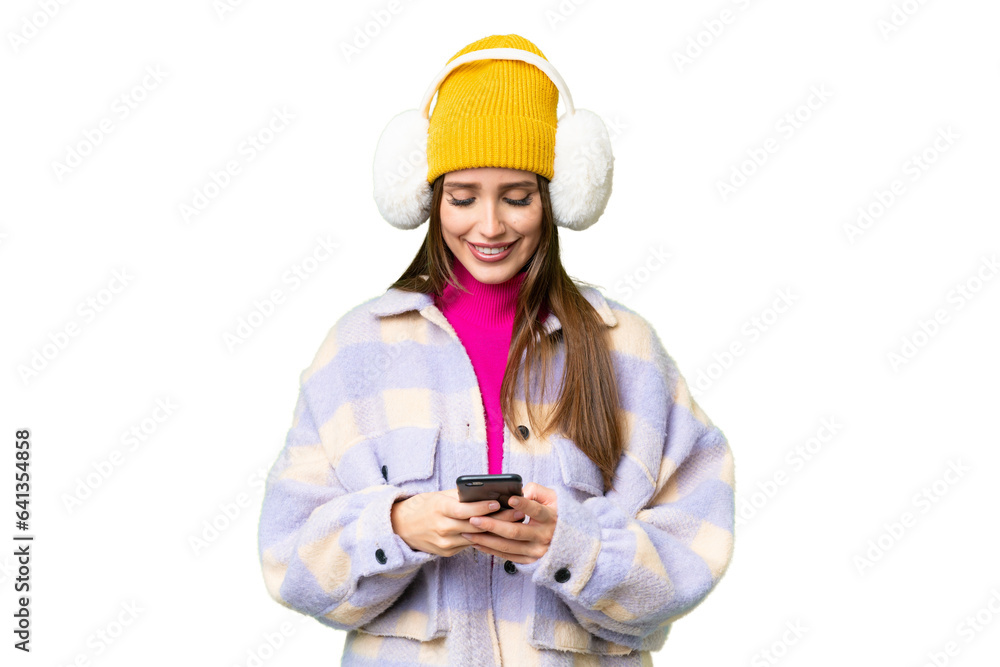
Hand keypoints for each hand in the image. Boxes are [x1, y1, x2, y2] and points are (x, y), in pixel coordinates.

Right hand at [389, 488, 525, 556]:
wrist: (401, 527)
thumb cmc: (424, 506)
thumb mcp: (439, 496)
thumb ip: (460, 497)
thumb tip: (486, 493)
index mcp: (439, 510)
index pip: (464, 510)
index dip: (482, 507)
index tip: (499, 502)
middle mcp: (442, 528)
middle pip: (475, 525)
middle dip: (498, 520)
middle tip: (517, 513)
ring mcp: (444, 543)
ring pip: (475, 538)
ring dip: (494, 531)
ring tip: (513, 523)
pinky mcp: (446, 553)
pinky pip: (468, 545)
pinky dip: (482, 539)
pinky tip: (497, 533)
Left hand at [460, 482, 557, 563]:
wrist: (565, 537)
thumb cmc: (552, 510)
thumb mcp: (551, 497)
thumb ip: (535, 491)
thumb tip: (519, 492)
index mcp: (550, 518)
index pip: (536, 510)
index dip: (523, 505)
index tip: (509, 499)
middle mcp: (544, 537)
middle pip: (515, 532)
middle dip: (492, 525)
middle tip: (473, 519)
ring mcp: (536, 551)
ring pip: (507, 546)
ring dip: (485, 539)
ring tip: (468, 531)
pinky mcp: (529, 560)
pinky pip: (506, 556)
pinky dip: (490, 549)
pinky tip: (476, 542)